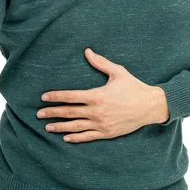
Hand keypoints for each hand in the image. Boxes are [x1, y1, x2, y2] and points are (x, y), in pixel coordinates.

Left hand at [37, 48, 169, 142]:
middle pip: (69, 112)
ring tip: (47, 127)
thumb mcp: (118, 72)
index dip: (56, 97)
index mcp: (97, 95)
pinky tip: (65, 137)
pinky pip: (87, 137)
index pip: (71, 96)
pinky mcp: (107, 133)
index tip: (44, 97)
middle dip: (52, 113)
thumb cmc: (134, 87)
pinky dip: (75, 138)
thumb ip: (100, 63)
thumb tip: (87, 51)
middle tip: (39, 113)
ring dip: (60, 127)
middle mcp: (97, 111)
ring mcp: (102, 124)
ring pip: (75, 127)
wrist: (150, 106)